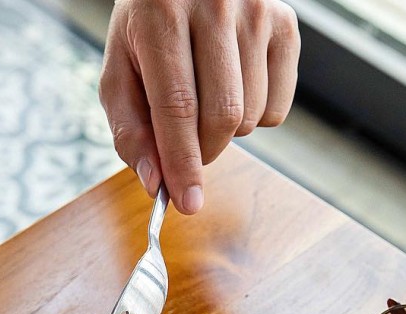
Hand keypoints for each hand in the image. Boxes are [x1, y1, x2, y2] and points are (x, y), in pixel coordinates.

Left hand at [100, 0, 299, 213]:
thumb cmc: (147, 29)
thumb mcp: (120, 71)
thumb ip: (129, 130)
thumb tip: (155, 182)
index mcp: (162, 13)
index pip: (178, 106)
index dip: (183, 162)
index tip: (187, 203)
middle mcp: (215, 3)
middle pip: (222, 117)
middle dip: (203, 153)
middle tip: (186, 147)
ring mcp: (257, 10)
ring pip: (250, 116)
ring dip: (226, 132)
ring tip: (206, 100)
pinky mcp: (286, 24)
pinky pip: (276, 108)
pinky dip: (254, 117)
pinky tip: (234, 88)